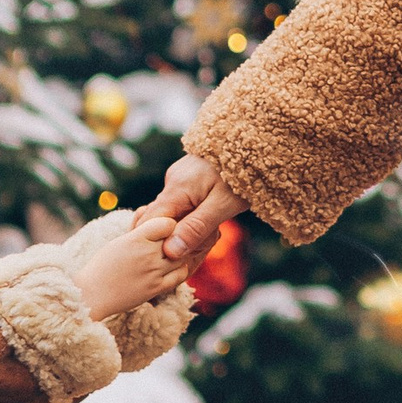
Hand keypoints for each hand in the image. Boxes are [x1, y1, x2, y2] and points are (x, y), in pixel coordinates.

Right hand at [72, 210, 185, 317]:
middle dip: (174, 239)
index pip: (167, 223)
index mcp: (135, 238)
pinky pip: (181, 274)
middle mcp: (147, 253)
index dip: (167, 225)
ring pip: (181, 256)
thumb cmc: (103, 265)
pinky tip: (171, 269)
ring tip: (170, 255)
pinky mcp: (157, 288)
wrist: (92, 295)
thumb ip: (137, 228)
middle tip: (169, 242)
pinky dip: (180, 269)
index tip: (163, 231)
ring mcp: (154, 271)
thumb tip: (148, 210)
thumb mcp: (119, 241)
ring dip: (179, 254)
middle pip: (176, 238)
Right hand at [157, 152, 243, 268]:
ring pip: (171, 212)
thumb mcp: (224, 205)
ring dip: (183, 227)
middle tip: (195, 251)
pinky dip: (189, 216)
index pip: (149, 222)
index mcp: (176, 189)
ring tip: (209, 233)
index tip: (174, 259)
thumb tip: (170, 251)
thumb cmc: (243, 173)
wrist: (252, 144)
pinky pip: (180, 203)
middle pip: (159, 219)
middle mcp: (172, 182)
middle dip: (172, 238)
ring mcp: (178, 178)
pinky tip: (208, 220)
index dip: (156, 243)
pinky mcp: (186, 178)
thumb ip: (196, 228)